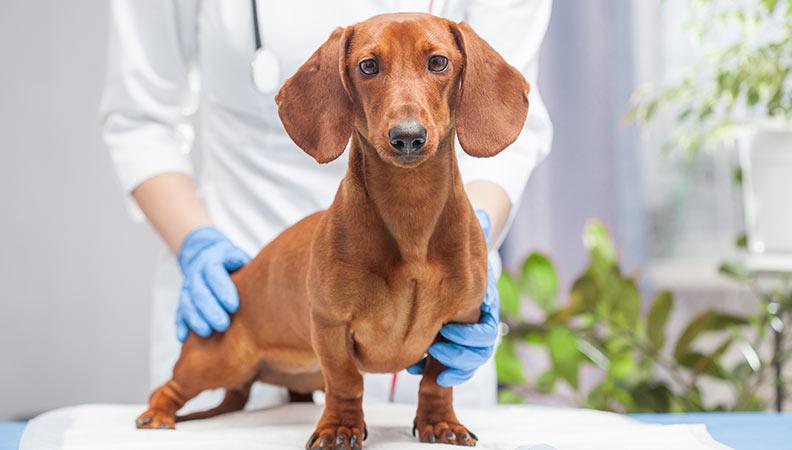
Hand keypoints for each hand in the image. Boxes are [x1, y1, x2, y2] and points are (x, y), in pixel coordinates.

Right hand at [175, 226, 250, 341]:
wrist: (205, 255)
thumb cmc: (228, 261)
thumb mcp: (235, 255)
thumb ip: (239, 260)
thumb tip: (241, 262)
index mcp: (211, 262)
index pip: (214, 275)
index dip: (223, 290)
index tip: (233, 307)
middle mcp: (196, 275)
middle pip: (199, 293)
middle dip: (210, 310)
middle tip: (223, 325)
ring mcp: (187, 288)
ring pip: (187, 304)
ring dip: (196, 319)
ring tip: (207, 332)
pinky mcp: (182, 300)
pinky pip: (179, 313)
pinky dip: (180, 325)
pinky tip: (183, 338)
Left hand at [407, 209, 499, 386]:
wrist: (445, 256)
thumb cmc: (452, 246)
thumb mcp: (462, 238)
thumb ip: (474, 228)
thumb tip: (484, 216)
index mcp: (482, 300)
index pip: (487, 326)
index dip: (472, 335)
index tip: (450, 329)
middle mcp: (475, 321)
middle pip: (479, 350)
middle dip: (460, 355)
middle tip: (437, 350)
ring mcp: (461, 334)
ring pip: (466, 361)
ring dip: (449, 367)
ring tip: (426, 366)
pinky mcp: (445, 341)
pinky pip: (446, 364)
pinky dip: (432, 370)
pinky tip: (414, 368)